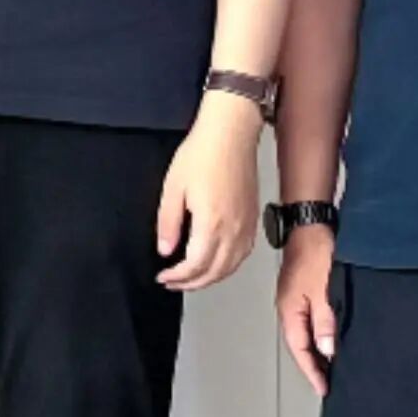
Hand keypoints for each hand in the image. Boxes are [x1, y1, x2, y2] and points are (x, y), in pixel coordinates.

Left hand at [157, 96, 261, 290]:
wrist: (230, 133)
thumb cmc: (203, 153)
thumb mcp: (172, 188)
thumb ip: (168, 223)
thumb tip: (166, 250)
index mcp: (212, 223)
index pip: (195, 266)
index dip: (178, 277)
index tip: (164, 276)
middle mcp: (234, 229)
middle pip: (215, 272)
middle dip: (192, 283)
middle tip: (173, 283)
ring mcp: (247, 225)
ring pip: (232, 267)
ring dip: (211, 278)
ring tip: (192, 279)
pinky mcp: (254, 219)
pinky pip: (243, 254)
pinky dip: (228, 266)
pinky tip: (217, 264)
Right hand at [275, 223, 338, 395]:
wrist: (312, 224)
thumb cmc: (315, 252)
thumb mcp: (323, 292)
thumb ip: (325, 323)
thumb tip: (327, 350)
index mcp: (289, 310)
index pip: (300, 350)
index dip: (312, 371)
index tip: (324, 388)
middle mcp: (289, 306)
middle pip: (301, 343)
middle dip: (314, 364)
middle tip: (329, 381)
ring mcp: (296, 297)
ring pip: (307, 332)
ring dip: (318, 349)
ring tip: (334, 365)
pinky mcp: (306, 288)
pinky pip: (312, 319)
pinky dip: (322, 332)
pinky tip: (333, 334)